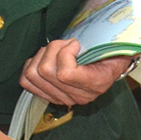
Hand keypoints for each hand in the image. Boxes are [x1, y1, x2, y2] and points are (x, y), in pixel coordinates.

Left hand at [18, 39, 132, 105]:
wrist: (112, 67)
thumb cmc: (111, 54)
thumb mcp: (113, 48)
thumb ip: (102, 45)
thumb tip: (82, 41)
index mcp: (95, 84)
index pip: (65, 74)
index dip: (65, 52)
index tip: (77, 44)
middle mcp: (78, 96)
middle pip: (45, 71)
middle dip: (52, 49)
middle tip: (66, 43)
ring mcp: (63, 98)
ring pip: (33, 74)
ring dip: (42, 55)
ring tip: (56, 50)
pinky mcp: (50, 96)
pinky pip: (26, 81)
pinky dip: (31, 65)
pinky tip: (45, 59)